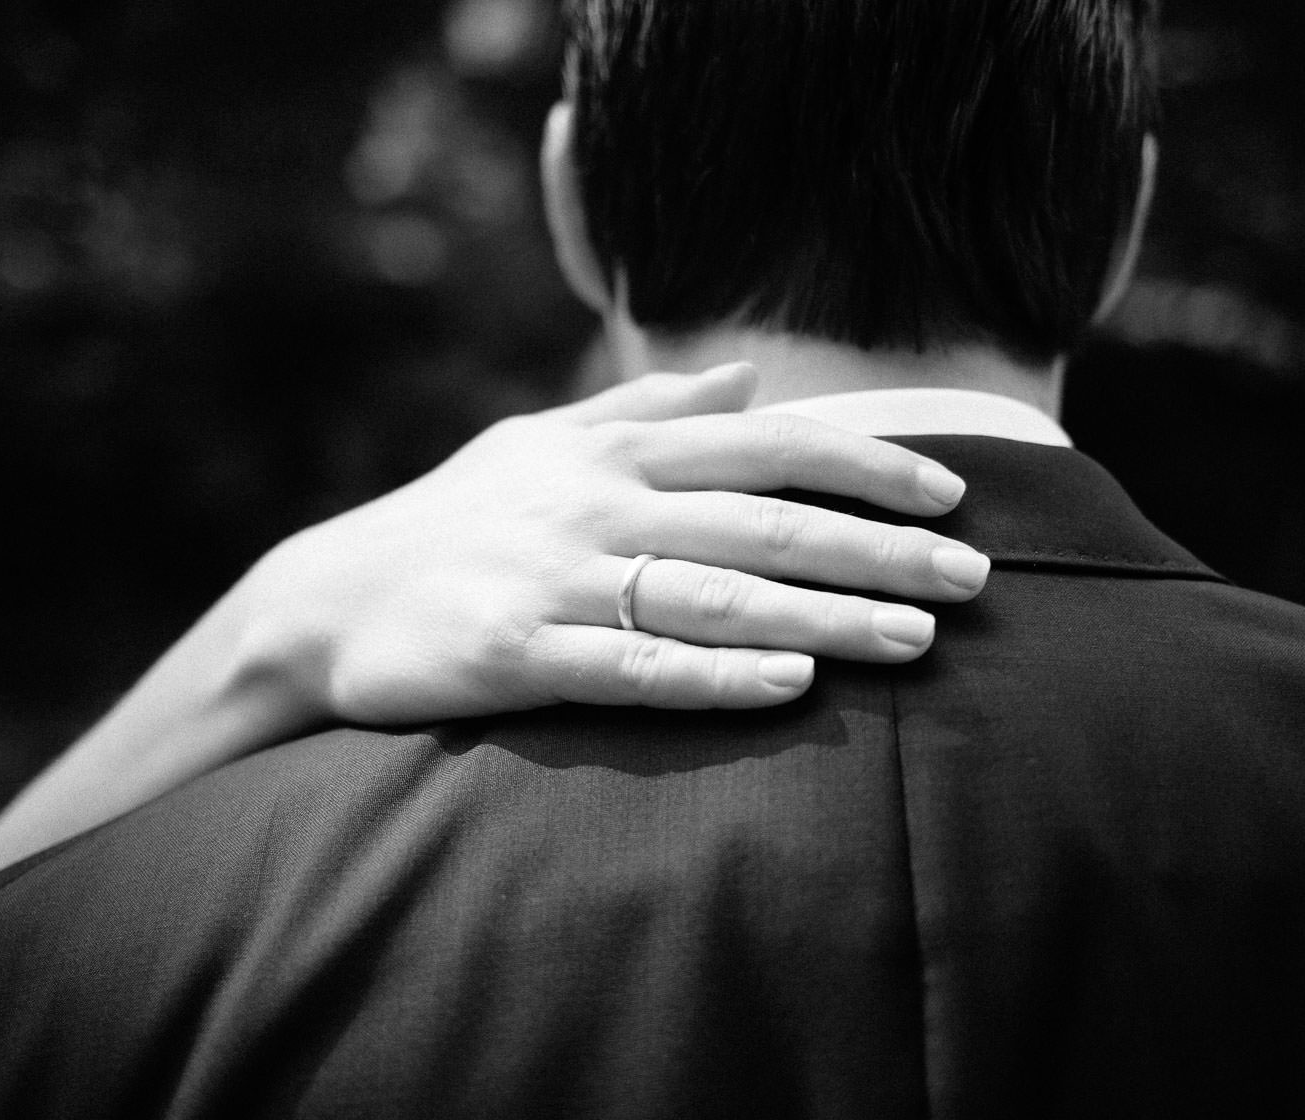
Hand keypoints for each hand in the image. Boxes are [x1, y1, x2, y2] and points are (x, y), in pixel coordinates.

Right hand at [233, 362, 988, 721]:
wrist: (329, 599)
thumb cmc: (455, 519)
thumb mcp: (542, 441)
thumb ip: (649, 406)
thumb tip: (749, 378)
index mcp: (613, 448)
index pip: (766, 445)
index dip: (865, 465)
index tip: (950, 492)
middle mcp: (597, 502)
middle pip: (767, 524)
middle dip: (881, 551)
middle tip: (975, 579)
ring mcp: (559, 577)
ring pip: (720, 598)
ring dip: (828, 620)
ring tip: (917, 642)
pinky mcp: (520, 652)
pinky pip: (636, 668)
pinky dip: (718, 676)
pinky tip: (790, 686)